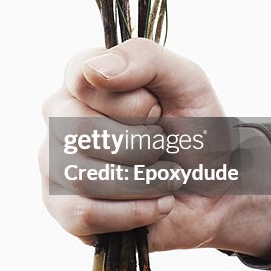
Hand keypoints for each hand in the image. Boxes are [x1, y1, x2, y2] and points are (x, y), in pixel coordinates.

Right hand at [40, 38, 270, 258]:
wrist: (215, 191)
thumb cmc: (194, 130)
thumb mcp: (186, 80)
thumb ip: (144, 57)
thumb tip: (96, 71)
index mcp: (83, 78)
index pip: (81, 78)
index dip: (130, 101)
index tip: (157, 109)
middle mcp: (59, 116)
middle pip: (81, 131)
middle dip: (142, 145)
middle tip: (164, 147)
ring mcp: (55, 162)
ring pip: (84, 175)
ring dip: (144, 181)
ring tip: (164, 178)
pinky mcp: (62, 208)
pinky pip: (84, 213)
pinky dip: (134, 212)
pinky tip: (154, 204)